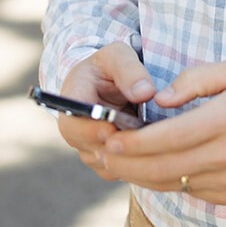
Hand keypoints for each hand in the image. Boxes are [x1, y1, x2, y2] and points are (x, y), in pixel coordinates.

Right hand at [57, 43, 156, 181]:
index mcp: (71, 100)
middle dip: (117, 144)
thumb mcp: (118, 56)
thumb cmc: (111, 66)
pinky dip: (137, 162)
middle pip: (90, 149)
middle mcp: (75, 131)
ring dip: (130, 154)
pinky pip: (120, 170)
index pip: (72, 123)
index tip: (112, 126)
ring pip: (108, 163)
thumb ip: (129, 70)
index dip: (90, 129)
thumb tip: (144, 93)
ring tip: (153, 141)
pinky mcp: (105, 162)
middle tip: (141, 137)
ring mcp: (88, 149)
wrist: (110, 83)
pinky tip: (154, 149)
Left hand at [99, 58, 225, 205]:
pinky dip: (162, 182)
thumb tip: (162, 98)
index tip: (111, 137)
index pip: (171, 136)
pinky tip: (146, 169)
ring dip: (138, 176)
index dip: (136, 141)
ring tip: (114, 163)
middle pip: (164, 167)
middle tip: (101, 153)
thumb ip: (198, 79)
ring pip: (171, 184)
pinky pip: (187, 191)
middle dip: (126, 162)